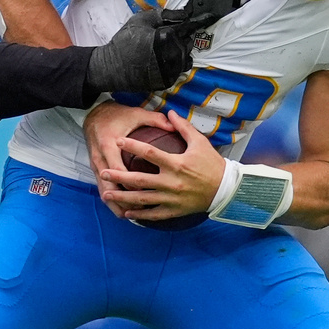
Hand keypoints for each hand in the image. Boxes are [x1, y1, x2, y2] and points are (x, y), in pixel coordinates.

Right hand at [83, 101, 173, 216]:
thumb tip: (174, 124)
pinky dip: (112, 201)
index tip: (148, 190)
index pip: (119, 169)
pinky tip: (124, 209)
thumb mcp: (135, 114)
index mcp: (109, 144)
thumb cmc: (116, 115)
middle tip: (143, 208)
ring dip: (117, 204)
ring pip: (105, 192)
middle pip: (110, 187)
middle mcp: (100, 158)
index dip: (132, 183)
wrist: (93, 115)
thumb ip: (154, 119)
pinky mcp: (96, 170)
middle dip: (125, 200)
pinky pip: (103, 190)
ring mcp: (96, 166)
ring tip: (133, 215)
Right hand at [86, 9, 215, 92]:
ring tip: (163, 48)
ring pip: (186, 56)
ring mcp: (172, 69)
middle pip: (189, 41)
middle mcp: (174, 54)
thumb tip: (184, 13)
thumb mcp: (141, 20)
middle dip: (183, 36)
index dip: (199, 20)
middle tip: (167, 34)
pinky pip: (179, 69)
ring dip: (180, 50)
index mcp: (168, 36)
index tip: (210, 17)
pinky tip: (161, 60)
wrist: (111, 67)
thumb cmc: (124, 41)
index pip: (190, 26)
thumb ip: (164, 15)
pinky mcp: (168, 81)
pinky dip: (174, 63)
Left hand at [99, 110, 224, 222]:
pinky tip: (127, 213)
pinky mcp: (174, 211)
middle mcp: (171, 182)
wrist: (226, 190)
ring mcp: (171, 198)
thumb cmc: (212, 164)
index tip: (118, 141)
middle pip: (139, 179)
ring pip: (142, 199)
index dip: (132, 146)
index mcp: (176, 163)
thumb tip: (170, 112)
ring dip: (123, 196)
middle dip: (118, 176)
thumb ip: (183, 127)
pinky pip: (154, 214)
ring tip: (107, 194)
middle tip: (103, 173)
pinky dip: (139, 215)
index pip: (149, 152)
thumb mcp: (200, 142)